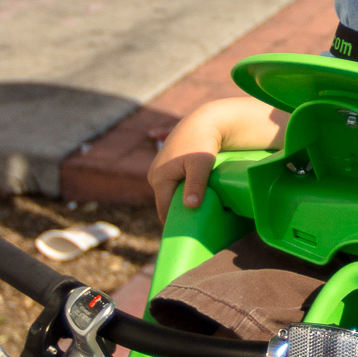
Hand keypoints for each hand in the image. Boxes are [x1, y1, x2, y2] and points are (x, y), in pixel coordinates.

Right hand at [147, 97, 282, 220]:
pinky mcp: (166, 167)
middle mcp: (154, 176)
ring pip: (169, 196)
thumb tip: (189, 206)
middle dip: (179, 214)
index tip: (191, 235)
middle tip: (198, 226)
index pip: (165, 211)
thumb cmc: (202, 143)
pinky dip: (182, 193)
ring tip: (199, 213)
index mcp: (159, 179)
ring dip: (182, 203)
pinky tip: (195, 199)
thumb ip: (196, 186)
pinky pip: (172, 187)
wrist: (203, 121)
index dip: (177, 223)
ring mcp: (158, 171)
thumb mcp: (201, 165)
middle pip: (166, 204)